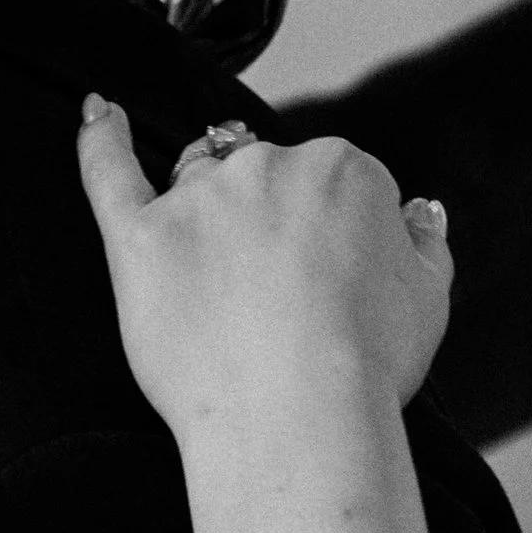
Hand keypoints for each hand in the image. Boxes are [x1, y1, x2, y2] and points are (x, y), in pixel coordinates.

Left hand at [76, 100, 452, 436]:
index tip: (339, 287)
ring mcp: (199, 198)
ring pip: (199, 178)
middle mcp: (269, 165)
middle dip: (275, 221)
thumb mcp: (432, 297)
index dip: (339, 239)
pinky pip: (109, 171)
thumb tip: (417, 212)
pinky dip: (100, 139)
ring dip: (210, 210)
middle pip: (266, 173)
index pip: (338, 183)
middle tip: (285, 298)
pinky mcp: (140, 236)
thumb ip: (425, 241)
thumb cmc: (370, 365)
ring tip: (222, 281)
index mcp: (344, 169)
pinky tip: (100, 114)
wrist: (299, 418)